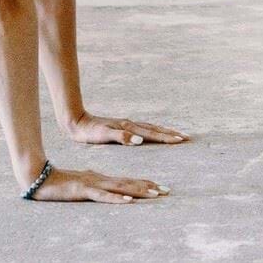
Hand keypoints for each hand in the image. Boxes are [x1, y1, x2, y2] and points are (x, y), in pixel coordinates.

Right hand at [27, 166, 168, 203]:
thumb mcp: (83, 184)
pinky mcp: (83, 190)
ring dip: (139, 191)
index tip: (161, 188)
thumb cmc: (60, 183)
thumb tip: (110, 190)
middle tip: (167, 191)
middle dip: (149, 187)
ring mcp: (93, 184)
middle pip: (129, 183)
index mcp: (101, 178)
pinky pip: (102, 196)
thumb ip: (97, 186)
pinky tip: (128, 200)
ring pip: (120, 187)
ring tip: (155, 194)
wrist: (39, 178)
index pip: (128, 181)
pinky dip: (117, 198)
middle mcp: (101, 179)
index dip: (145, 184)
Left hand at [64, 112, 190, 145]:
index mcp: (128, 128)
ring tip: (175, 135)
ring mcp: (127, 125)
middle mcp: (130, 124)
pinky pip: (143, 129)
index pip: (152, 133)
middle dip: (170, 134)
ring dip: (164, 132)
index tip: (181, 140)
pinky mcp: (122, 127)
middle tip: (186, 138)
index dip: (167, 137)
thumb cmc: (89, 132)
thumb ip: (121, 137)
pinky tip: (153, 134)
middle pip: (155, 129)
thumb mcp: (103, 135)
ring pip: (150, 128)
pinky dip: (153, 131)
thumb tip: (140, 140)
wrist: (76, 122)